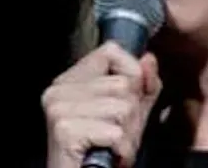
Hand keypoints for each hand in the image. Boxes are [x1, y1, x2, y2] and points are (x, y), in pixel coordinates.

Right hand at [41, 41, 161, 167]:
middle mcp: (59, 90)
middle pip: (123, 84)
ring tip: (115, 146)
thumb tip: (149, 59)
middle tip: (119, 135)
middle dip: (133, 115)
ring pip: (123, 107)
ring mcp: (59, 109)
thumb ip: (144, 86)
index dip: (131, 72)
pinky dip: (123, 150)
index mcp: (69, 80)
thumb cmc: (104, 151)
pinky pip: (116, 132)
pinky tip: (111, 157)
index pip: (110, 51)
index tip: (131, 98)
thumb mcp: (131, 114)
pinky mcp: (65, 130)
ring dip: (129, 135)